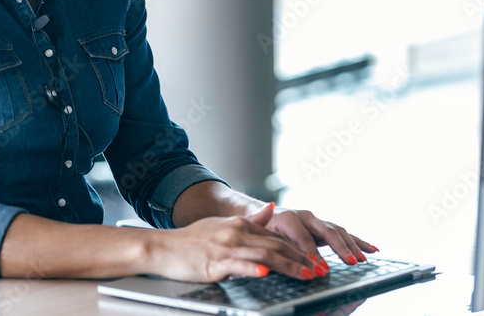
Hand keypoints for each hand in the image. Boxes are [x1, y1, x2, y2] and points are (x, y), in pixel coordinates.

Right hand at [150, 203, 318, 282]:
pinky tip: (265, 272)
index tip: (316, 260)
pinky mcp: (213, 262)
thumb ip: (250, 219)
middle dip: (301, 259)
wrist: (163, 247)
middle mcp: (235, 232)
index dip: (298, 249)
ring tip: (306, 274)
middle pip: (275, 245)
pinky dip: (253, 267)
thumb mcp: (222, 224)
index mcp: (239, 224)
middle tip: (320, 270)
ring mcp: (224, 247)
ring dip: (288, 266)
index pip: (276, 237)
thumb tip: (272, 208)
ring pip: (263, 254)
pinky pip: (237, 265)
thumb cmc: (192, 240)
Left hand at [262, 204, 377, 267]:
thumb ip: (273, 246)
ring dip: (352, 245)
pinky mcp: (323, 226)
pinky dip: (358, 241)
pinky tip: (373, 249)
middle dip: (339, 248)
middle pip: (326, 231)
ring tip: (362, 260)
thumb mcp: (262, 238)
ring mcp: (315, 220)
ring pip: (337, 231)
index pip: (303, 237)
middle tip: (351, 262)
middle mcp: (304, 216)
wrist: (260, 215)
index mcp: (287, 218)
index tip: (320, 269)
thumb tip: (284, 261)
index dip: (312, 254)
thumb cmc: (261, 230)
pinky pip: (343, 233)